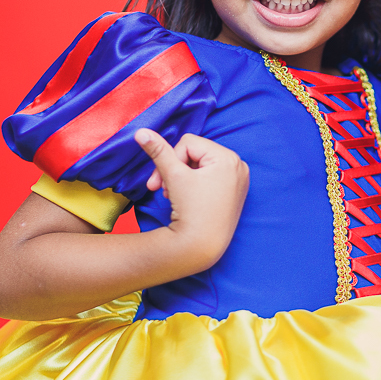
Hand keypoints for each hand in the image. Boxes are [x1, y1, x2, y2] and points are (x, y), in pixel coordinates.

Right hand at [136, 129, 248, 267]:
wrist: (200, 247)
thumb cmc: (190, 210)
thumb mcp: (173, 176)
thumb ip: (158, 151)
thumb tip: (141, 131)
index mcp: (228, 158)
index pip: (188, 143)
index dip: (171, 160)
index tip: (162, 181)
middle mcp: (238, 166)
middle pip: (196, 153)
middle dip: (176, 169)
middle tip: (163, 189)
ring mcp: (239, 180)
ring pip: (201, 165)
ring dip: (183, 177)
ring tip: (174, 195)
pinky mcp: (235, 192)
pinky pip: (211, 177)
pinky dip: (196, 184)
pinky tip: (188, 199)